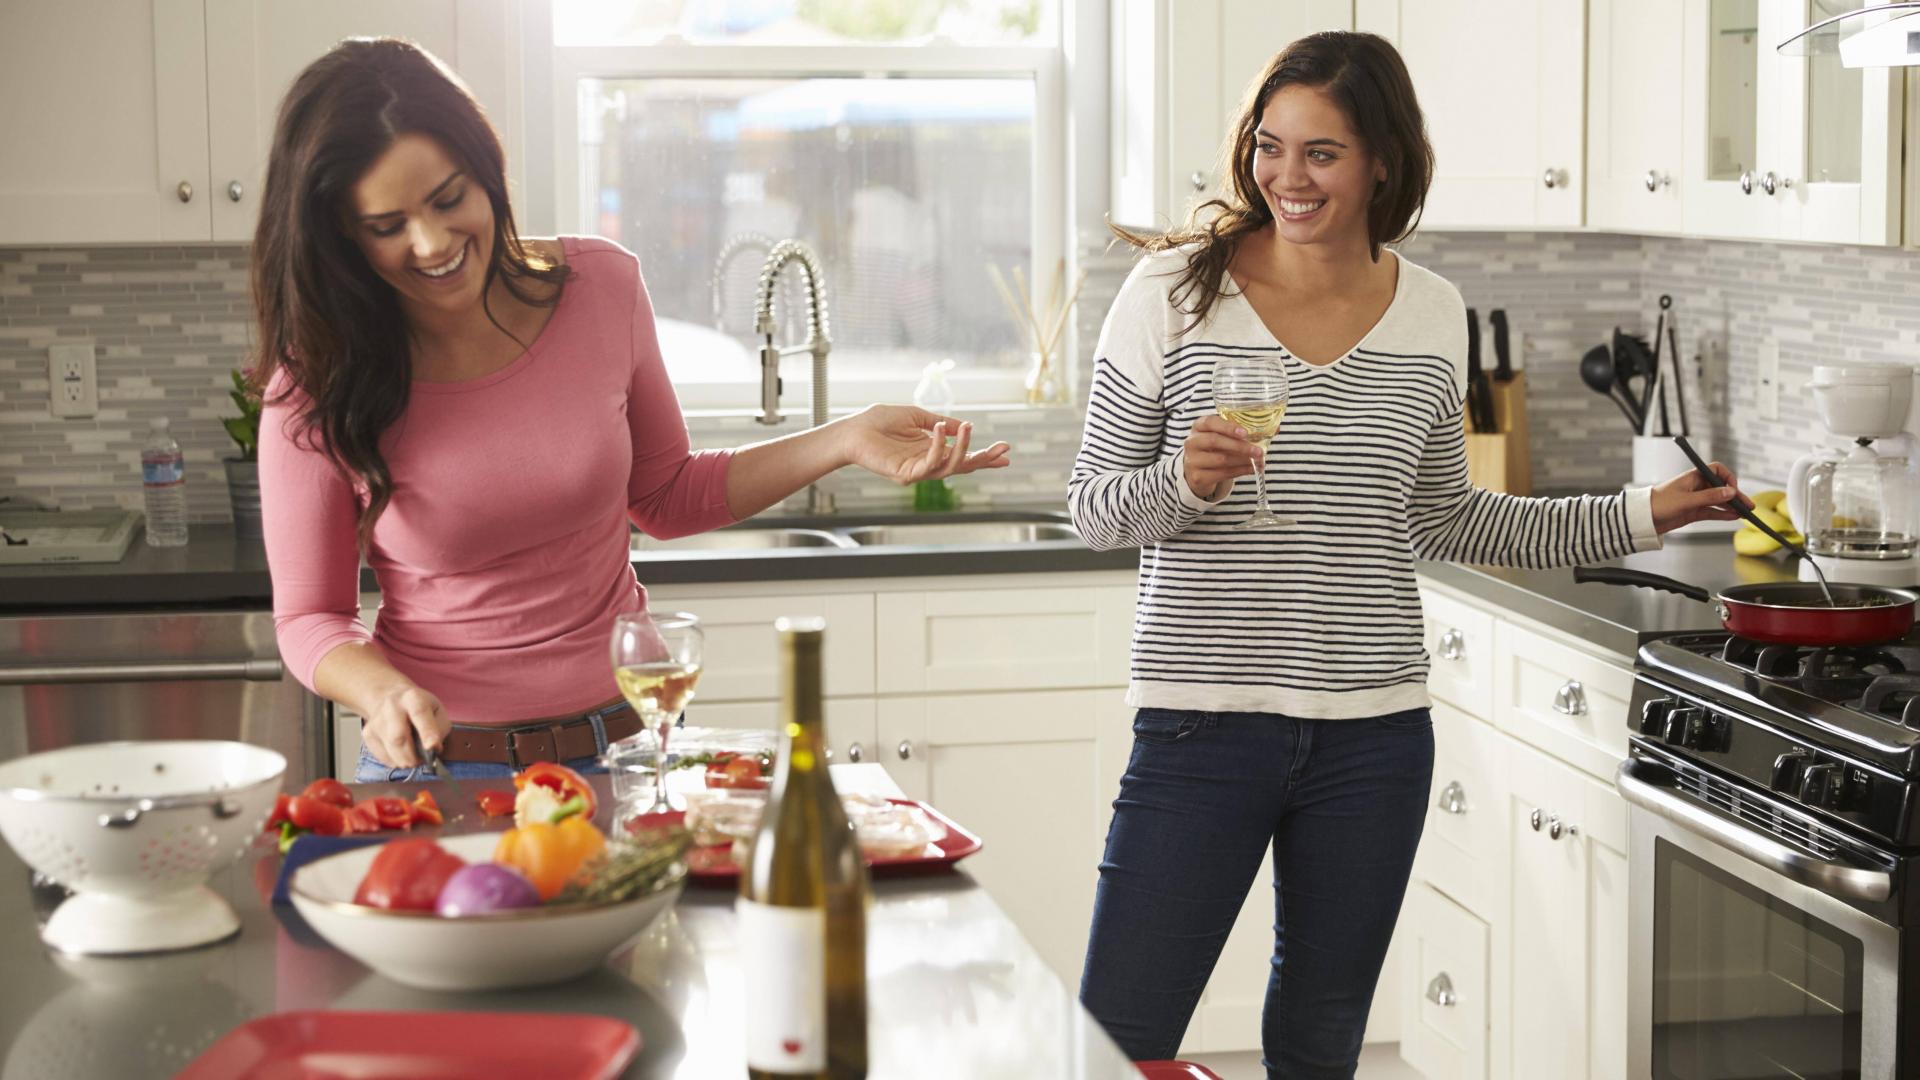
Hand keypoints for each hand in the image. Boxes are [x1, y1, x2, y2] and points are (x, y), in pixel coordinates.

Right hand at [359, 682, 451, 768]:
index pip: (419, 714)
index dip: (427, 732)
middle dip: (413, 756)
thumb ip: (439, 729)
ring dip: (405, 760)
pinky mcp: (367, 734)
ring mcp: (376, 720)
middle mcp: (392, 707)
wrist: (390, 697)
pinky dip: (395, 761)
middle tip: (422, 760)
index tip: (433, 747)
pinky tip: (400, 753)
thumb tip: (433, 749)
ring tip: (413, 757)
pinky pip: (383, 756)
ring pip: (390, 749)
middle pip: (399, 737)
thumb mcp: (438, 711)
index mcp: (413, 698)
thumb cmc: (419, 707)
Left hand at [841, 404, 1010, 484]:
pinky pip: (929, 462)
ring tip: (967, 428)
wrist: (852, 431)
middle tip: (1003, 451)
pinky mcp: (906, 474)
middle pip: (962, 466)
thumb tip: (962, 425)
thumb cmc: (879, 422)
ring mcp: (918, 471)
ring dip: (962, 449)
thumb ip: (940, 423)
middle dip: (983, 459)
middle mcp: (927, 463)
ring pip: (949, 467)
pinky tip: (939, 428)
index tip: (1004, 452)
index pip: (962, 456)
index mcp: (930, 451)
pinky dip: (937, 446)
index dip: (983, 455)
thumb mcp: (917, 416)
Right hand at [1182, 415, 1260, 500]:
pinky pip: (1222, 474)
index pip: (1210, 422)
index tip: (1245, 433)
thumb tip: (1276, 429)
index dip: (1228, 427)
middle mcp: (1192, 442)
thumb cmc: (1215, 448)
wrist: (1197, 470)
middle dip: (1240, 446)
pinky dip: (1240, 471)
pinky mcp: (1197, 477)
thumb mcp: (1224, 436)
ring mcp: (1193, 460)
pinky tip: (1251, 469)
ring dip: (1243, 460)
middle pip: (1215, 441)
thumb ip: (1245, 431)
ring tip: (1258, 461)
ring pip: (1220, 459)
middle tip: (1258, 451)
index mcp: (1199, 426)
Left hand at [1650, 460, 1753, 533]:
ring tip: (1745, 513)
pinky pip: (1712, 511)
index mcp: (1693, 477)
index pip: (1716, 470)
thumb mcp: (1686, 500)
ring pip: (1718, 501)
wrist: (1642, 518)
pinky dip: (1722, 514)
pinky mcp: (1693, 511)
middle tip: (1748, 505)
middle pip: (1721, 488)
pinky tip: (1733, 516)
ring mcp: (1695, 499)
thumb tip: (1730, 492)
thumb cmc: (1658, 503)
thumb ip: (1709, 497)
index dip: (1728, 478)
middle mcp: (1696, 486)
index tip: (1734, 489)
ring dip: (1731, 506)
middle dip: (1735, 495)